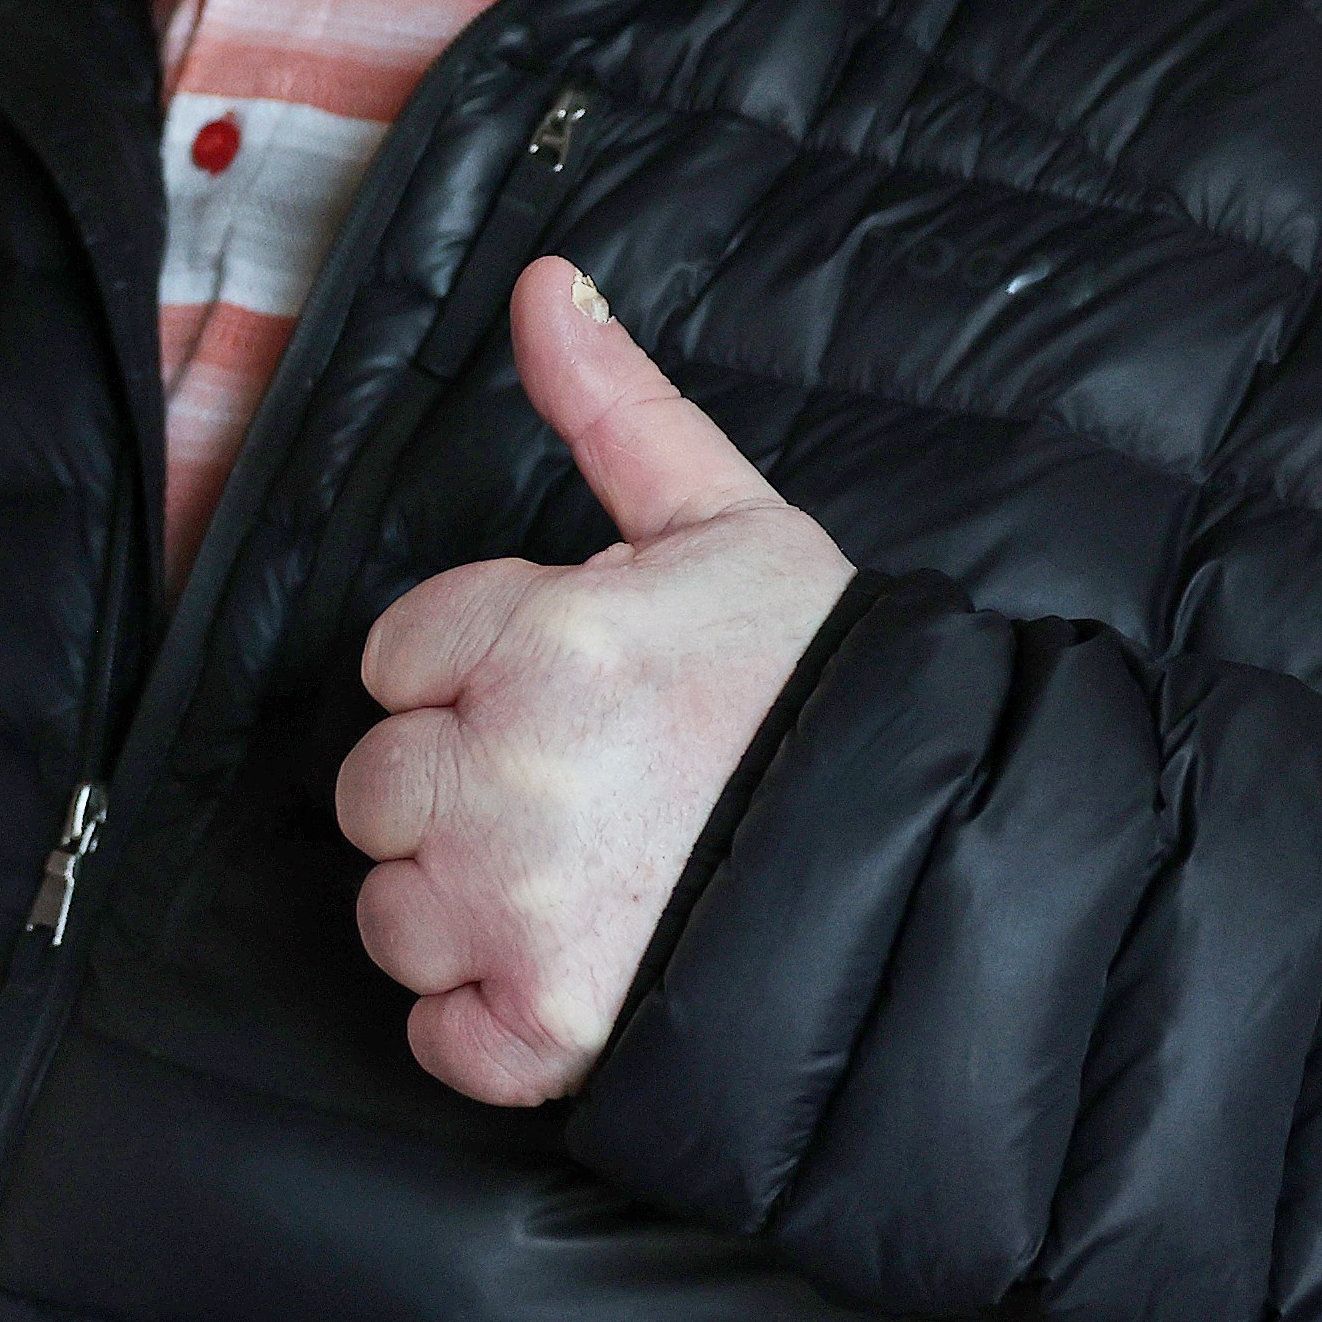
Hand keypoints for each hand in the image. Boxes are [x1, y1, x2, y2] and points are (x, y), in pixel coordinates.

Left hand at [337, 258, 857, 1107]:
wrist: (946, 852)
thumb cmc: (831, 688)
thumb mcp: (730, 518)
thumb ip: (613, 404)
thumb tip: (542, 284)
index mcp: (546, 636)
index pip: (396, 653)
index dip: (469, 673)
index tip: (560, 694)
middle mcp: (511, 769)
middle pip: (374, 786)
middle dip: (453, 788)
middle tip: (574, 793)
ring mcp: (522, 906)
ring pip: (391, 914)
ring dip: (460, 909)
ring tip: (580, 884)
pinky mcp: (547, 1028)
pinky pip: (439, 1037)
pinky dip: (483, 1024)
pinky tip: (564, 976)